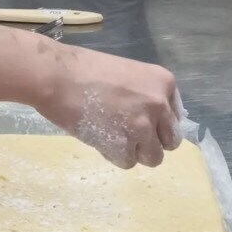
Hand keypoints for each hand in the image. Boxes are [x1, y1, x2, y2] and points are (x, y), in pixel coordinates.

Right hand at [35, 44, 179, 168]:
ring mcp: (143, 126)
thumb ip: (143, 96)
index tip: (138, 122)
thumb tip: (148, 121)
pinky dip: (113, 155)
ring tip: (112, 138)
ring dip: (134, 152)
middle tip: (127, 135)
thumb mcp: (127, 74)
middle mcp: (159, 104)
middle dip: (150, 141)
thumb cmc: (83, 69)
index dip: (156, 124)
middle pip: (170, 141)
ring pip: (153, 157)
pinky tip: (98, 139)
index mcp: (163, 83)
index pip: (174, 117)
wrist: (57, 77)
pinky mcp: (124, 145)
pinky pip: (127, 162)